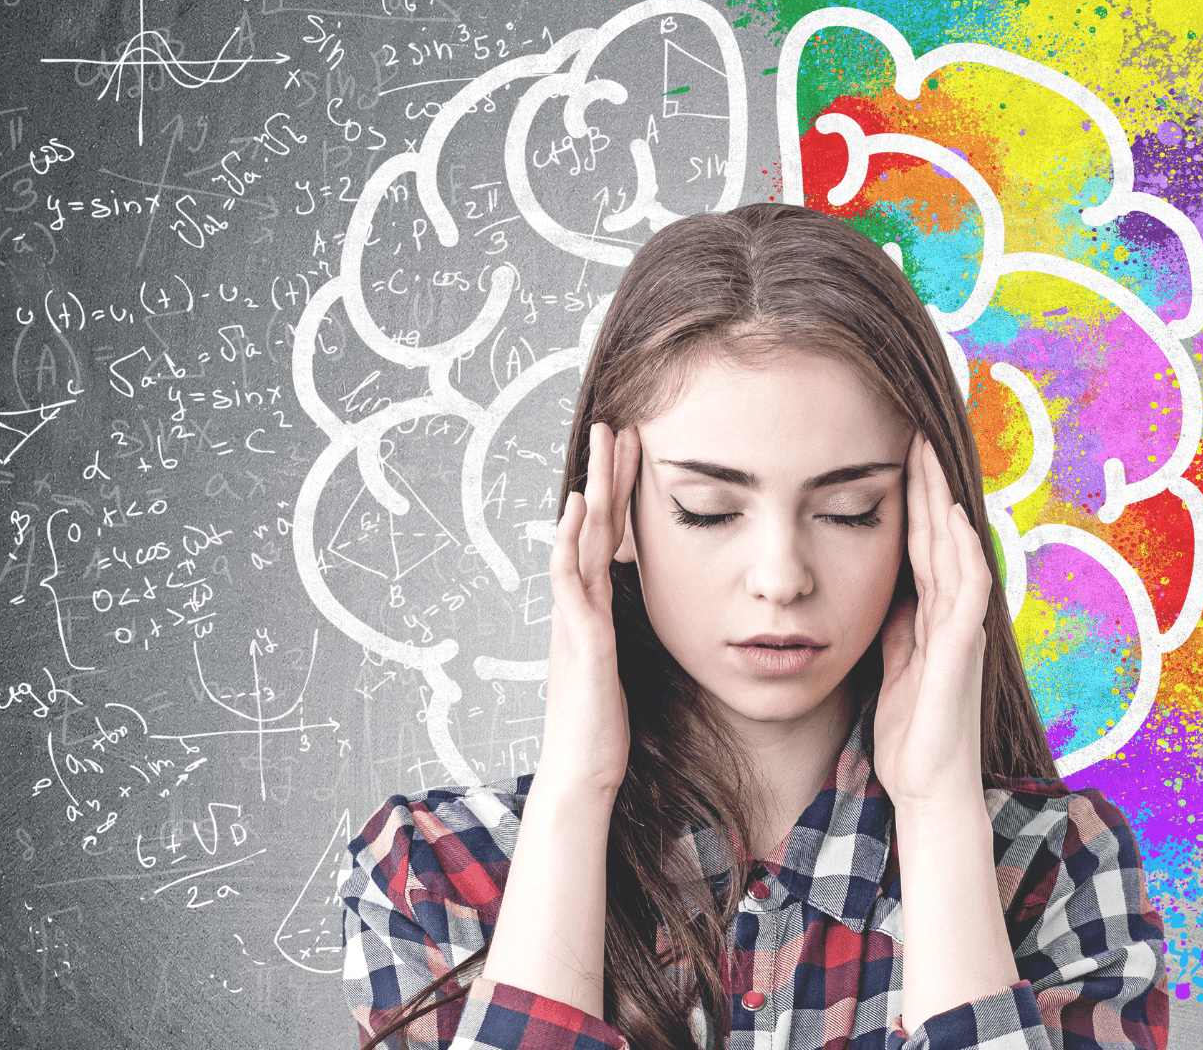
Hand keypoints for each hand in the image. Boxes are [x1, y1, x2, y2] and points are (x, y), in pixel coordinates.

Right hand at [540, 422, 640, 795]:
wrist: (582, 776)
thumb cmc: (603, 731)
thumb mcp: (619, 671)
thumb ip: (620, 639)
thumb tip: (631, 619)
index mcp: (592, 613)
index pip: (606, 542)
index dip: (618, 497)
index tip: (633, 455)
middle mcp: (577, 609)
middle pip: (590, 528)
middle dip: (605, 475)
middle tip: (616, 425)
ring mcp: (574, 622)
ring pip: (579, 542)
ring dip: (591, 490)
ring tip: (601, 446)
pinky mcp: (581, 642)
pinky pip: (570, 583)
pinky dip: (569, 543)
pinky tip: (575, 510)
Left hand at [873, 433, 991, 807]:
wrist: (929, 788)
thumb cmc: (913, 734)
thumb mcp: (895, 666)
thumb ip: (899, 627)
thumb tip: (892, 592)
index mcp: (934, 618)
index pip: (923, 546)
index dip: (914, 501)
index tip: (901, 454)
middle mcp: (954, 617)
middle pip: (942, 537)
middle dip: (929, 485)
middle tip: (917, 432)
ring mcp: (961, 633)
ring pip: (957, 553)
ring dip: (944, 505)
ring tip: (930, 458)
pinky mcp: (961, 654)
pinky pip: (967, 595)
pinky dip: (963, 557)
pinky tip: (955, 525)